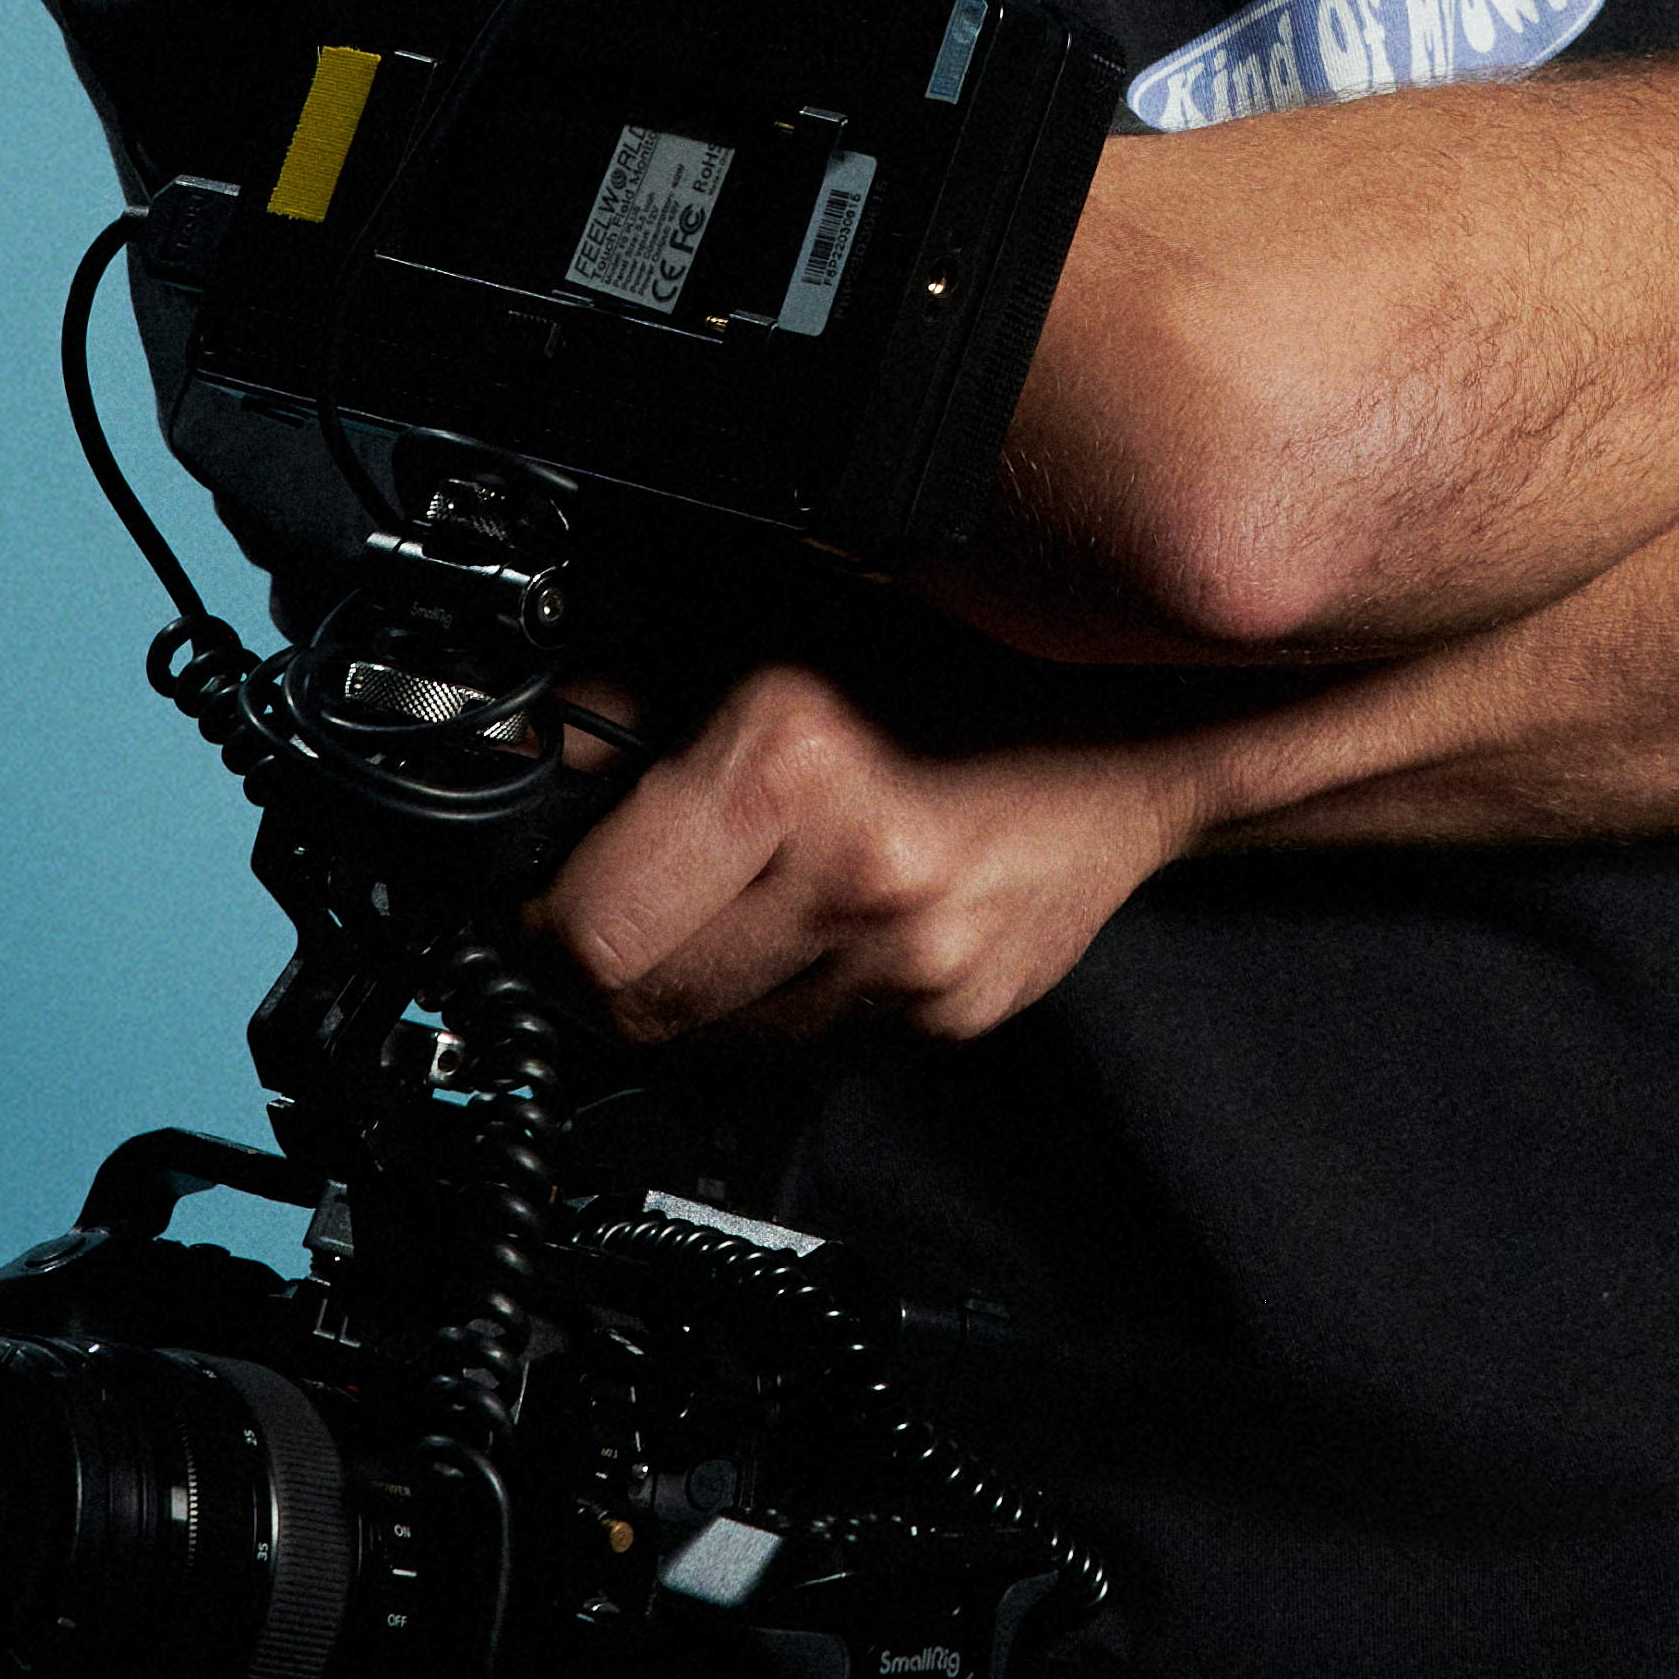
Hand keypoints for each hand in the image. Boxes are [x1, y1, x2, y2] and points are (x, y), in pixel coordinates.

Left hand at [522, 665, 1196, 1046]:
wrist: (1141, 737)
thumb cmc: (971, 665)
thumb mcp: (785, 637)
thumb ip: (640, 699)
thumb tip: (539, 758)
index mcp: (795, 766)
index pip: (593, 926)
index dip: (541, 922)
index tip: (536, 903)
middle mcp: (856, 877)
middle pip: (638, 1003)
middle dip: (599, 969)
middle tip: (605, 913)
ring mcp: (908, 964)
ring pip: (715, 1037)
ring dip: (692, 990)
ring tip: (720, 905)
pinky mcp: (945, 1018)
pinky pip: (805, 1040)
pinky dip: (781, 997)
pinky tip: (810, 923)